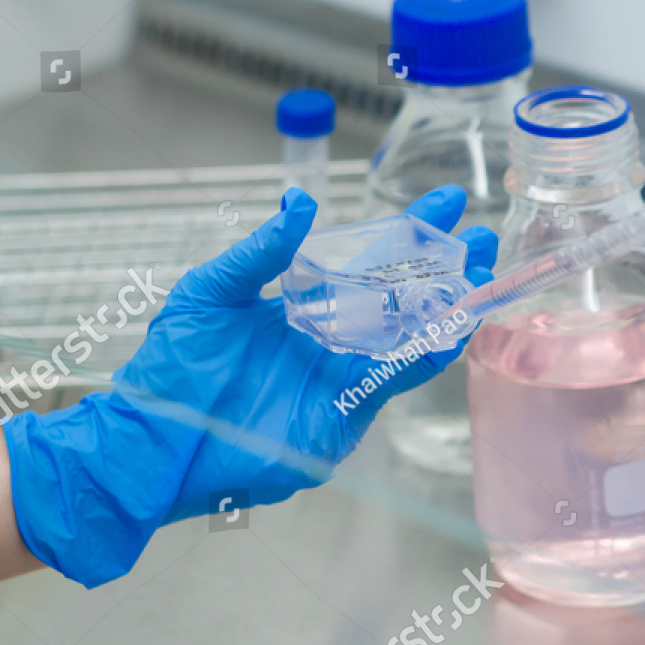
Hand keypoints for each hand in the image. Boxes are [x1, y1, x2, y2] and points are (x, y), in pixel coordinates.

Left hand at [4, 186, 494, 587]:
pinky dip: (425, 356)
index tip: (447, 201)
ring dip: (449, 307)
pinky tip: (451, 330)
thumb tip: (302, 204)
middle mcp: (332, 336)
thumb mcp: (209, 294)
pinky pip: (395, 379)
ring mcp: (343, 374)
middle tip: (484, 239)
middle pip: (402, 295)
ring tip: (482, 278)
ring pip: (410, 336)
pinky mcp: (346, 412)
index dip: (408, 230)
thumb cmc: (171, 369)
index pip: (367, 259)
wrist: (159, 443)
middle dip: (446, 267)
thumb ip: (259, 253)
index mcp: (303, 303)